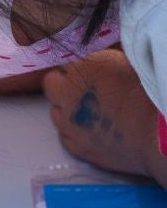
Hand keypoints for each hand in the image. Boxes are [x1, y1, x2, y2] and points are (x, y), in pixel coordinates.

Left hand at [44, 49, 160, 179]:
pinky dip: (74, 132)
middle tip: (83, 93)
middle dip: (63, 86)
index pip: (60, 62)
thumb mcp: (116, 63)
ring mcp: (68, 122)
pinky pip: (64, 136)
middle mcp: (66, 93)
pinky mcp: (75, 146)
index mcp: (79, 68)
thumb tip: (81, 61)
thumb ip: (92, 61)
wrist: (158, 133)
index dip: (74, 69)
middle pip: (51, 84)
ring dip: (67, 110)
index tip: (85, 75)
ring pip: (55, 111)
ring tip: (91, 115)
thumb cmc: (144, 95)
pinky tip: (92, 131)